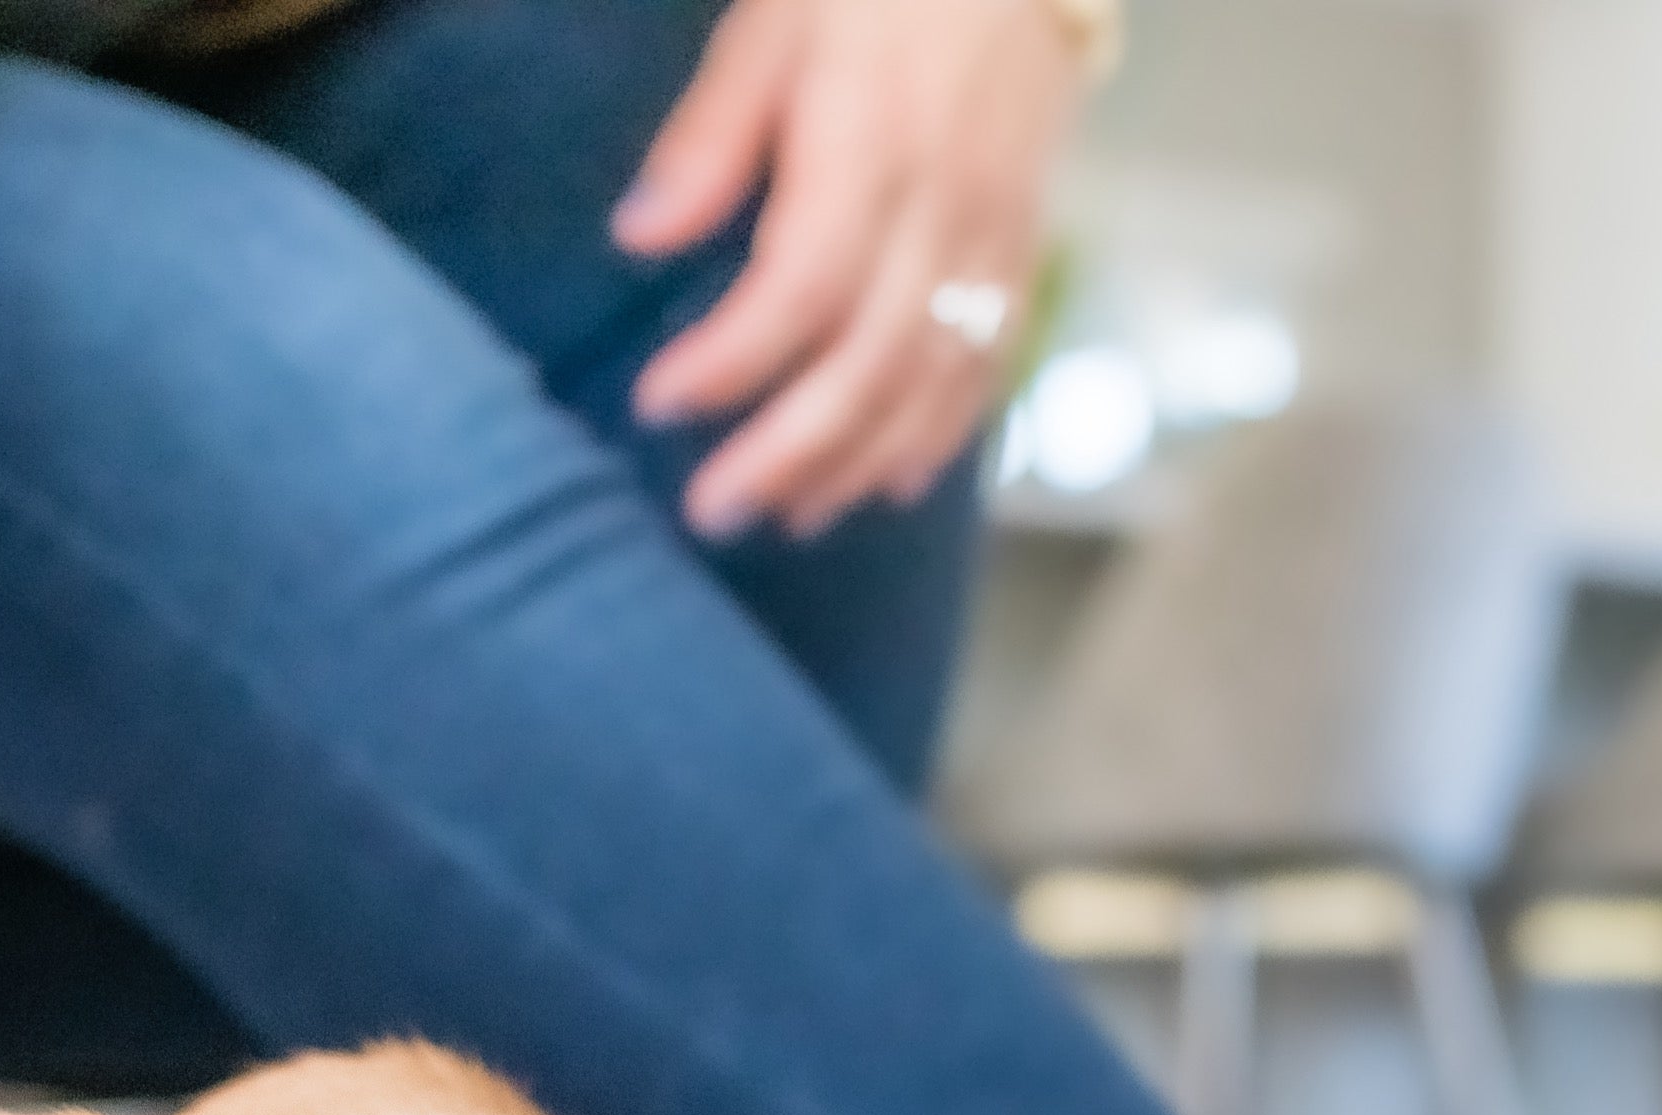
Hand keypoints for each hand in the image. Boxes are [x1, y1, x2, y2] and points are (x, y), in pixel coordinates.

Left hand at [615, 0, 1085, 541]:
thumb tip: (637, 237)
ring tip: (785, 517)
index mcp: (872, 144)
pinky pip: (992, 360)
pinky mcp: (1025, 247)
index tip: (656, 403)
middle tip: (712, 512)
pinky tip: (885, 483)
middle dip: (789, 452)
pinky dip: (941, 433)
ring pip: (934, 379)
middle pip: (871, 359)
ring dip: (856, 462)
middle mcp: (945, 203)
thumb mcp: (771, 30)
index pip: (802, 286)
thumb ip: (710, 140)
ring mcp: (996, 233)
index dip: (731, 361)